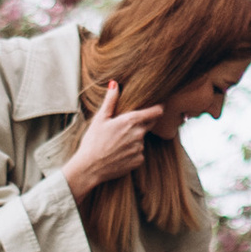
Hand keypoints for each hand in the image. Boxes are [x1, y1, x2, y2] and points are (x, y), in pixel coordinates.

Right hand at [60, 79, 162, 200]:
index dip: (159, 107)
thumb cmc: (93, 141)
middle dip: (142, 123)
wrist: (89, 168)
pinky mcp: (138, 161)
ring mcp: (140, 148)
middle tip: (127, 126)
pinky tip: (119, 153)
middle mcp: (139, 134)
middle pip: (149, 124)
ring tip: (117, 142)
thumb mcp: (100, 118)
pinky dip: (132, 152)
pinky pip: (139, 153)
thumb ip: (110, 100)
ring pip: (141, 140)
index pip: (155, 112)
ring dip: (134, 139)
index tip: (161, 105)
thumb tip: (114, 83)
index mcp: (130, 121)